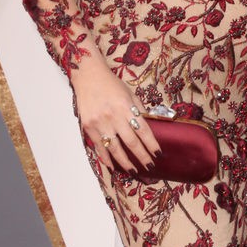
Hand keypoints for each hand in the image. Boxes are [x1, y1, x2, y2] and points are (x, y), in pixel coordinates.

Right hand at [70, 54, 159, 174]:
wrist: (88, 76)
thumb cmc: (111, 84)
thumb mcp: (130, 94)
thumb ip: (139, 110)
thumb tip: (149, 127)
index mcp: (127, 107)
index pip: (143, 130)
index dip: (151, 144)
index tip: (158, 154)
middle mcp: (114, 116)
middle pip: (131, 142)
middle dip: (142, 156)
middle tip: (149, 165)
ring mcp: (100, 123)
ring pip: (115, 149)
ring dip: (125, 162)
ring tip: (134, 170)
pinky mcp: (89, 127)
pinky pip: (99, 147)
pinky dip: (106, 158)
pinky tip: (113, 167)